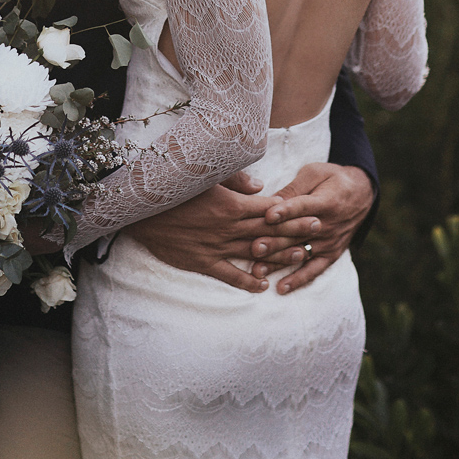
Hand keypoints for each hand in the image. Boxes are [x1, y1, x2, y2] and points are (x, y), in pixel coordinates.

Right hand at [127, 171, 309, 293]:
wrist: (139, 211)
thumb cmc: (172, 185)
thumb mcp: (204, 174)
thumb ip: (235, 180)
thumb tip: (261, 187)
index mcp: (230, 204)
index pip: (268, 209)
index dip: (291, 211)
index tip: (313, 211)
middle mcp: (227, 228)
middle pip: (268, 231)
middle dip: (295, 231)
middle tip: (319, 230)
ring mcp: (215, 247)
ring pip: (254, 253)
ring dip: (278, 255)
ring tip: (301, 256)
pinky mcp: (202, 262)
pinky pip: (228, 274)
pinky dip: (246, 280)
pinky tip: (261, 285)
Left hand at [248, 163, 374, 294]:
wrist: (362, 194)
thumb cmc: (332, 179)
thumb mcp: (315, 173)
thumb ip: (294, 188)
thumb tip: (271, 200)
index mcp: (324, 201)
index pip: (302, 207)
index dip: (285, 211)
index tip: (268, 216)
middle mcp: (327, 225)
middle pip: (297, 234)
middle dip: (275, 241)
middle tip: (254, 248)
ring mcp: (329, 242)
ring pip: (300, 253)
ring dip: (279, 262)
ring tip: (258, 269)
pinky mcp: (331, 254)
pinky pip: (314, 270)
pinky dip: (298, 280)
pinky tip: (281, 288)